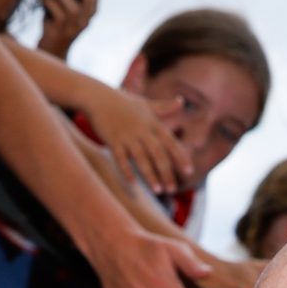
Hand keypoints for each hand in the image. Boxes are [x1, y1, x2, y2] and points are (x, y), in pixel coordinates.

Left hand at [35, 0, 101, 60]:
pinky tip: (42, 0)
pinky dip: (45, 0)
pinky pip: (52, 8)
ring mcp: (75, 25)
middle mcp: (87, 17)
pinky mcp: (60, 30)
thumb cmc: (59, 21)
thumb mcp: (68, 4)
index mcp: (92, 7)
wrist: (53, 49)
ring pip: (67, 1)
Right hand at [78, 83, 192, 197]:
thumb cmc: (122, 101)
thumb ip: (164, 107)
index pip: (170, 142)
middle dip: (167, 172)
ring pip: (141, 159)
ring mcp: (127, 136)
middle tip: (173, 189)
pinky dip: (127, 171)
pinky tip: (134, 185)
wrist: (97, 97)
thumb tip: (182, 101)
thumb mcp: (146, 103)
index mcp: (152, 123)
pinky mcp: (113, 140)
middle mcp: (142, 130)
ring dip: (150, 175)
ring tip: (158, 191)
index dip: (180, 156)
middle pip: (158, 154)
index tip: (189, 171)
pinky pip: (121, 159)